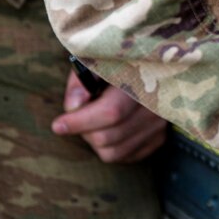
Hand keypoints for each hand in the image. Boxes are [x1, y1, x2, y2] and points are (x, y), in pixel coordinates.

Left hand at [51, 70, 168, 162]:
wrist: (152, 67)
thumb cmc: (117, 64)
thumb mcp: (97, 61)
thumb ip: (81, 81)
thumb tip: (74, 106)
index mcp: (142, 81)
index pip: (111, 112)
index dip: (81, 122)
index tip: (58, 124)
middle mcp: (156, 106)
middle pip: (108, 137)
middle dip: (84, 130)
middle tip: (80, 115)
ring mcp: (159, 125)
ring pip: (114, 152)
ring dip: (95, 141)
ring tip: (95, 121)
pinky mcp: (159, 138)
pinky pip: (124, 157)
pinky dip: (110, 147)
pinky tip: (109, 128)